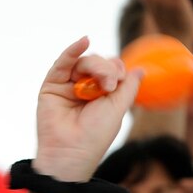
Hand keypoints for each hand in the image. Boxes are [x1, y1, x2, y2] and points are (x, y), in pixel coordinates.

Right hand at [34, 39, 139, 182]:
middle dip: (107, 68)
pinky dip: (72, 50)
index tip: (119, 81)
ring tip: (101, 82)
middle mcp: (83, 89)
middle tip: (110, 85)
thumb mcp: (118, 108)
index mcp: (100, 95)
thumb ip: (128, 86)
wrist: (71, 152)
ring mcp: (66, 86)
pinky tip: (83, 41)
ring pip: (83, 61)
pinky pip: (63, 62)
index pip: (111, 69)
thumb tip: (140, 69)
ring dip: (96, 66)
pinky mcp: (51, 86)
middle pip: (98, 62)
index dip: (117, 69)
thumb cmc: (94, 136)